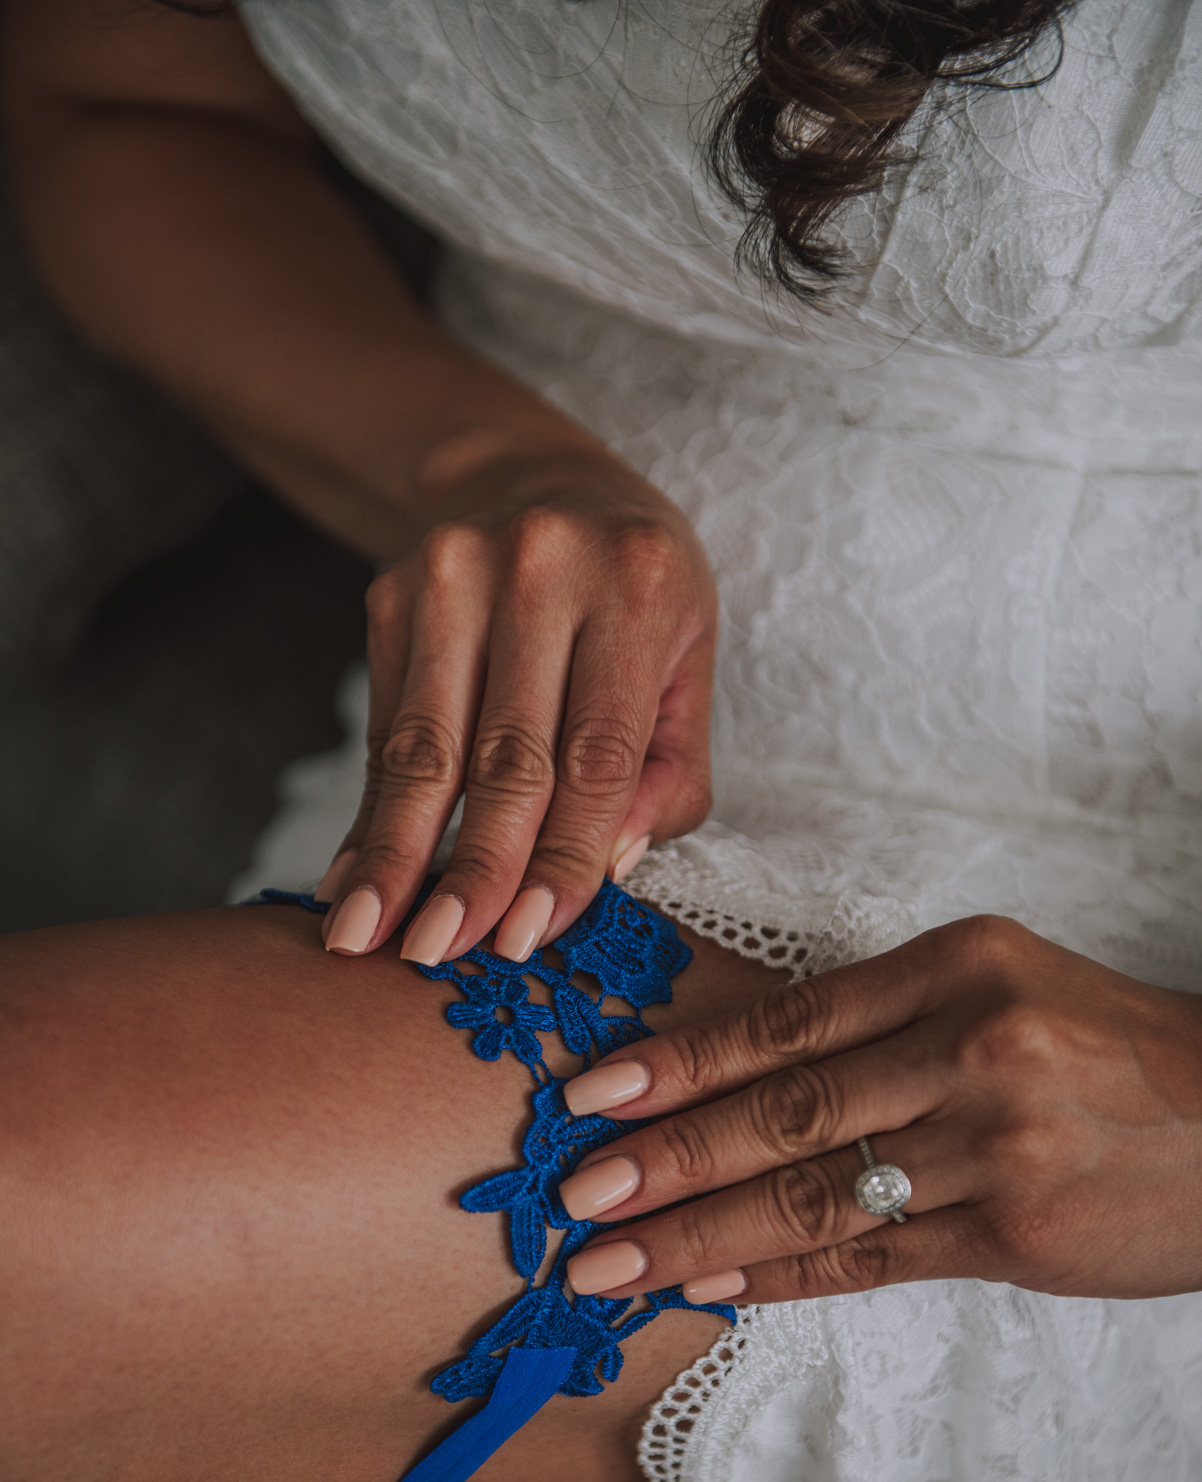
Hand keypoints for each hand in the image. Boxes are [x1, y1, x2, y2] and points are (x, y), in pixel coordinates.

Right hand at [317, 442, 715, 964]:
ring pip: (426, 746)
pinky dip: (369, 813)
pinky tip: (352, 878)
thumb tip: (612, 866)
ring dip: (396, 853)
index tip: (532, 938)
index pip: (599, 750)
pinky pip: (384, 729)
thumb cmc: (631, 593)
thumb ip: (668, 769)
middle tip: (442, 956)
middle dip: (473, 868)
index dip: (566, 853)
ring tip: (366, 938)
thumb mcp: (685, 658)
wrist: (531, 478)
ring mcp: (455, 573)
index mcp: (638, 585)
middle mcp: (542, 568)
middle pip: (506, 754)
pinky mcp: (394, 593)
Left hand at [556, 915, 1201, 1305]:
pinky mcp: (1016, 1235)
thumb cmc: (1104, 1047)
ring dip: (701, 1237)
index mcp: (956, 966)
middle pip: (785, 1112)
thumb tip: (732, 1075)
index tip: (590, 1096)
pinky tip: (713, 1289)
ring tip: (613, 1264)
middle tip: (572, 1197)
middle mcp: (972, 1046)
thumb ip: (881, 1023)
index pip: (787, 1022)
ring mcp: (996, 1146)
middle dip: (665, 1160)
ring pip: (816, 1197)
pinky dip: (783, 1277)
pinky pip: (873, 1259)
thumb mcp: (1001, 987)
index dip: (678, 1065)